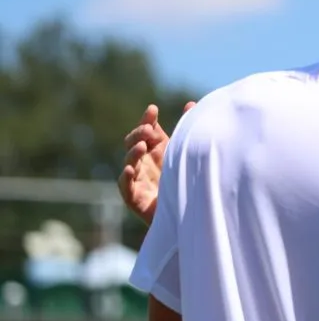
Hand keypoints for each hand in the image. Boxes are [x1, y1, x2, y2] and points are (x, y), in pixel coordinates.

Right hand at [117, 101, 194, 224]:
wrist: (191, 216)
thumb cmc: (189, 182)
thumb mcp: (189, 154)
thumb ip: (189, 130)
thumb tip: (191, 104)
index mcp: (158, 150)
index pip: (147, 130)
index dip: (147, 120)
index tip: (153, 110)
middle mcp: (146, 162)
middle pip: (134, 142)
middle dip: (139, 134)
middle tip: (149, 130)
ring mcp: (139, 179)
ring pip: (129, 161)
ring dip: (133, 152)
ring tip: (143, 146)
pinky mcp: (135, 198)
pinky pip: (125, 186)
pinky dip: (126, 176)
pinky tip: (131, 168)